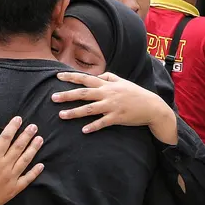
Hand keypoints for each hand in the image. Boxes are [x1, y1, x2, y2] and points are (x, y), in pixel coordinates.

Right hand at [0, 117, 43, 204]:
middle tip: (34, 126)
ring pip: (25, 161)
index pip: (5, 139)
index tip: (18, 119)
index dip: (12, 128)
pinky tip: (41, 165)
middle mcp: (4, 167)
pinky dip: (35, 172)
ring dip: (33, 149)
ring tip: (40, 139)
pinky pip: (27, 179)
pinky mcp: (13, 190)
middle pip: (18, 147)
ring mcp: (11, 179)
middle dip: (27, 135)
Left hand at [53, 72, 176, 143]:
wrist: (151, 106)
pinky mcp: (117, 118)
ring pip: (90, 109)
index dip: (72, 77)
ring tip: (61, 115)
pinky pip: (102, 122)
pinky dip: (93, 126)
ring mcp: (112, 106)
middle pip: (84, 94)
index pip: (86, 78)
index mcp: (107, 85)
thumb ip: (110, 77)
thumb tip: (99, 74)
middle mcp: (107, 94)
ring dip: (75, 112)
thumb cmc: (136, 93)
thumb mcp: (123, 82)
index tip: (58, 76)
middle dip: (67, 95)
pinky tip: (84, 130)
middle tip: (53, 97)